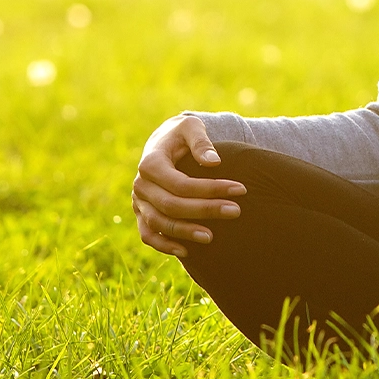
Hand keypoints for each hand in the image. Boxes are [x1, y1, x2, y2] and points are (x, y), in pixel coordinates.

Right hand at [131, 114, 245, 257]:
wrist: (163, 142)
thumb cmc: (181, 133)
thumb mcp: (191, 127)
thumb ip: (201, 141)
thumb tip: (214, 162)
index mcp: (151, 162)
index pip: (181, 183)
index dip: (210, 189)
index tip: (240, 189)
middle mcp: (140, 184)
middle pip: (172, 205)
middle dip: (204, 210)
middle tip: (235, 211)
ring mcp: (138, 201)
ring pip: (159, 223)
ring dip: (185, 232)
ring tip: (211, 237)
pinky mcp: (141, 213)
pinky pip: (148, 235)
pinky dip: (163, 245)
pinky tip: (186, 251)